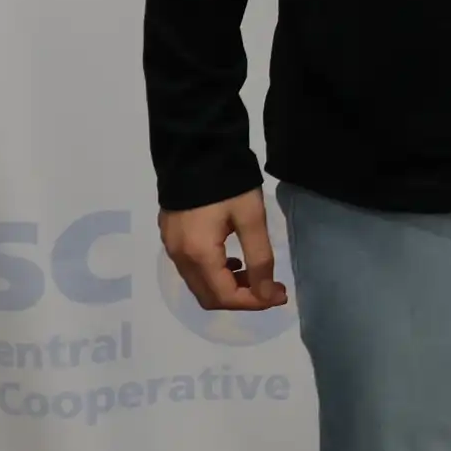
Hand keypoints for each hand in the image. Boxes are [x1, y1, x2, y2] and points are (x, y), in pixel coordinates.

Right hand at [159, 190, 286, 312]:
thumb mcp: (251, 218)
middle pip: (209, 296)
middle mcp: (179, 257)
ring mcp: (171, 247)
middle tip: (272, 287)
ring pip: (199, 284)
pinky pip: (191, 269)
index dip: (254, 302)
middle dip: (242, 297)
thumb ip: (260, 258)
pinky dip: (213, 273)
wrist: (195, 149)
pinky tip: (232, 260)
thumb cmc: (228, 184)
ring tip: (256, 273)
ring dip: (227, 286)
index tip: (280, 295)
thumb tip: (267, 294)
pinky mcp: (170, 236)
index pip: (225, 296)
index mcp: (198, 255)